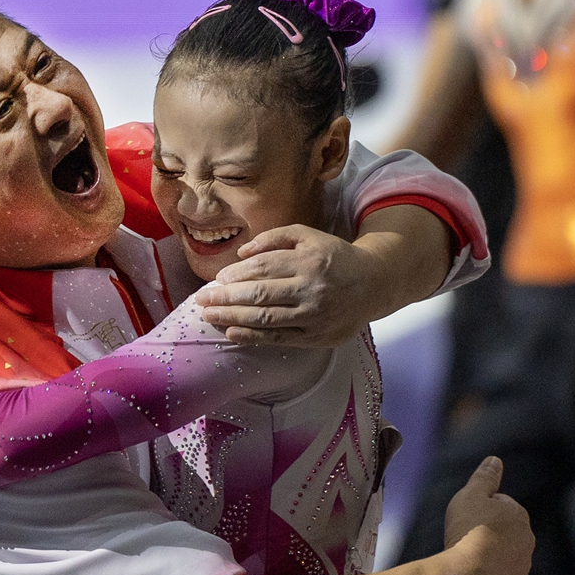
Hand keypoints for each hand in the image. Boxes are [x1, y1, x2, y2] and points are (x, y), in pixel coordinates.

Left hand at [196, 224, 380, 346]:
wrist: (373, 283)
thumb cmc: (333, 257)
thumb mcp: (308, 235)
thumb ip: (275, 237)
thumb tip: (242, 253)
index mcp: (308, 261)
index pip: (264, 268)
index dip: (237, 275)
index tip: (218, 279)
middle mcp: (311, 289)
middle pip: (260, 295)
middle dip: (225, 298)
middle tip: (201, 300)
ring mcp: (313, 316)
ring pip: (265, 319)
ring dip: (232, 318)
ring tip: (208, 316)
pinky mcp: (316, 337)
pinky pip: (278, 339)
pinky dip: (252, 337)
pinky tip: (231, 332)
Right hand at [443, 457, 534, 574]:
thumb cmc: (469, 532)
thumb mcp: (471, 495)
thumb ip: (484, 477)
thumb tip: (495, 460)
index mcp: (519, 515)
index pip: (499, 503)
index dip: (478, 507)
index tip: (465, 516)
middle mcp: (527, 541)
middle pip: (502, 529)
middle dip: (485, 530)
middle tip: (463, 535)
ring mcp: (521, 567)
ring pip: (501, 554)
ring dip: (486, 553)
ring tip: (464, 556)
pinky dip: (485, 574)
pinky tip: (469, 574)